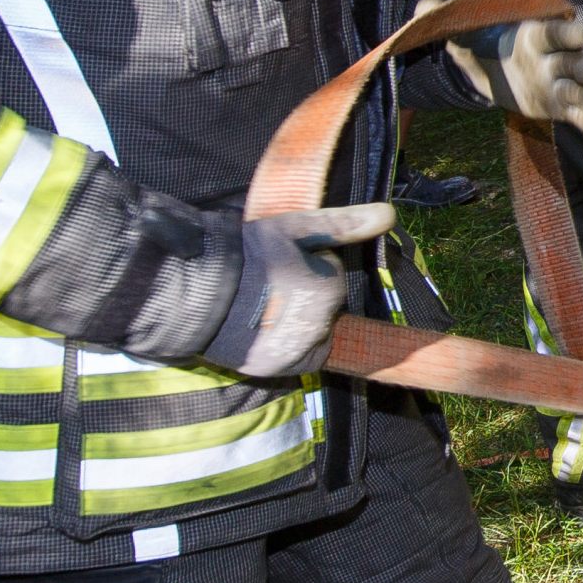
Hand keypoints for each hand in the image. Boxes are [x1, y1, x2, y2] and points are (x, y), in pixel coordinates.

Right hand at [205, 204, 395, 377]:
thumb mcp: (294, 229)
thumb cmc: (246, 254)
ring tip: (261, 308)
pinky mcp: (276, 369)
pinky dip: (288, 348)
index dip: (307, 269)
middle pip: (325, 308)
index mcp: (327, 290)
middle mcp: (317, 326)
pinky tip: (264, 331)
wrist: (192, 291)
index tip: (279, 266)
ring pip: (313, 333)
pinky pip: (298, 358)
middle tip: (268, 287)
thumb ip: (344, 224)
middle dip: (305, 297)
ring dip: (297, 323)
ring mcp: (296, 351)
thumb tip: (390, 213)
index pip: (331, 279)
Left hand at [446, 11, 582, 137]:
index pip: (557, 32)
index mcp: (536, 37)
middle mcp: (555, 60)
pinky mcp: (563, 109)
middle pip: (578, 61)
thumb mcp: (465, 35)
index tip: (579, 33)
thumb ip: (449, 21)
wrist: (495, 70)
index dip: (568, 33)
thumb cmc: (485, 46)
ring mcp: (562, 85)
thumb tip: (422, 7)